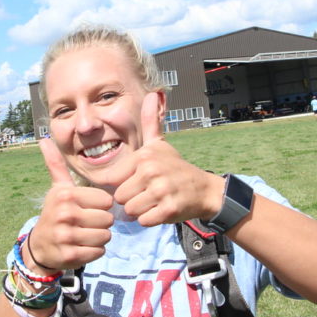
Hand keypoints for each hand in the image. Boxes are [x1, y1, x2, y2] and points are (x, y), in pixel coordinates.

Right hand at [28, 138, 114, 270]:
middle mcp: (65, 214)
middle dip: (101, 223)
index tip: (87, 208)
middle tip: (87, 223)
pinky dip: (94, 251)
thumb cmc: (56, 212)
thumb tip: (44, 139)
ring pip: (105, 236)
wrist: (40, 245)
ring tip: (85, 234)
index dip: (101, 206)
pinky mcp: (69, 255)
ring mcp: (66, 236)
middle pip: (108, 219)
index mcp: (66, 195)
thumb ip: (56, 165)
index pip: (106, 201)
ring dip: (99, 237)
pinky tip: (82, 246)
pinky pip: (99, 252)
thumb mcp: (57, 188)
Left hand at [114, 92, 224, 227]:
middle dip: (131, 200)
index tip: (136, 183)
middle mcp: (151, 171)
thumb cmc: (176, 167)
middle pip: (121, 197)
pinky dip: (151, 220)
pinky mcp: (168, 209)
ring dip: (140, 211)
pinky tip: (161, 210)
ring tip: (154, 201)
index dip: (122, 185)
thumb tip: (151, 94)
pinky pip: (144, 221)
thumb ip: (150, 122)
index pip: (112, 179)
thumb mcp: (160, 144)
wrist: (204, 190)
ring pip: (131, 211)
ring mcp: (161, 191)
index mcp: (144, 156)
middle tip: (147, 194)